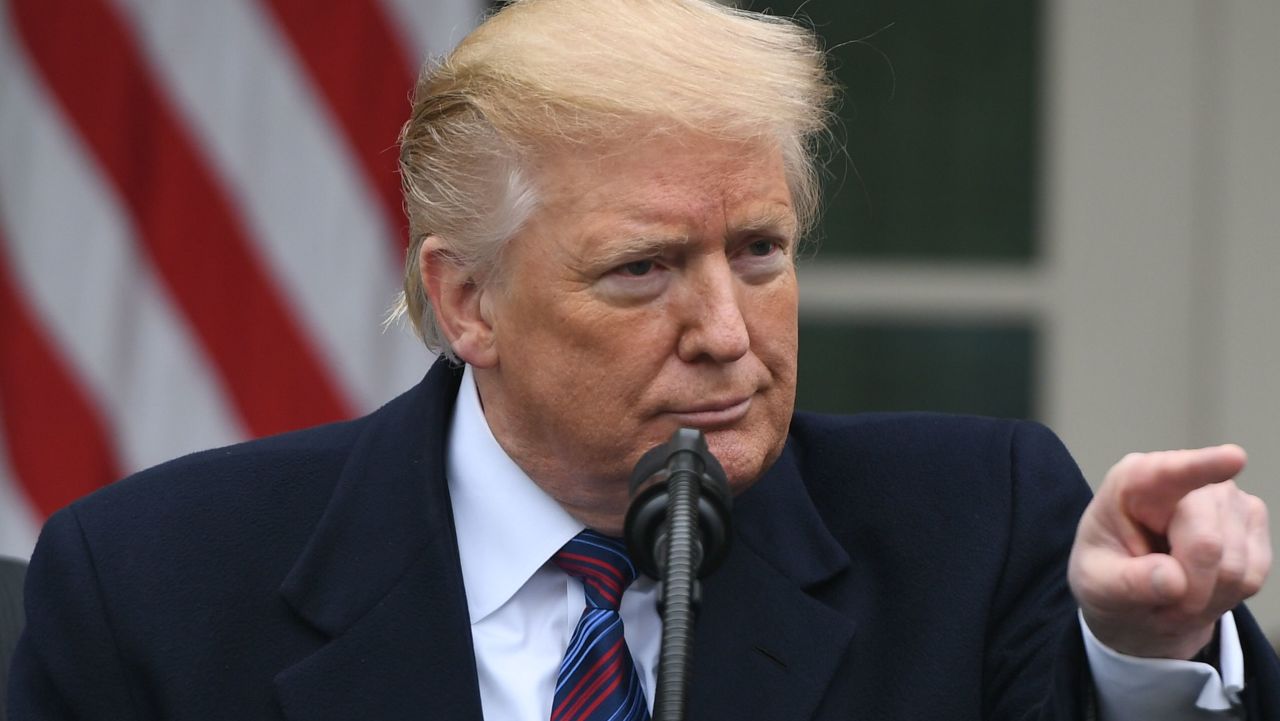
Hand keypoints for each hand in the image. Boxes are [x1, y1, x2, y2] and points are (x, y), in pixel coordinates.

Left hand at [1068, 445, 1270, 659]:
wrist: (1133, 593)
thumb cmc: (1106, 575)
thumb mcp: (1097, 584)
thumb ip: (1127, 582)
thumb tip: (1174, 581)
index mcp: (1133, 482)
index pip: (1168, 473)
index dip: (1202, 466)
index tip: (1233, 458)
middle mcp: (1186, 481)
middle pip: (1206, 544)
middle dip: (1188, 590)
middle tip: (1160, 606)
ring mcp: (1226, 499)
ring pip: (1235, 567)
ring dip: (1206, 598)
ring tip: (1175, 595)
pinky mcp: (1252, 522)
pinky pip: (1253, 577)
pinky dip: (1227, 597)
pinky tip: (1202, 589)